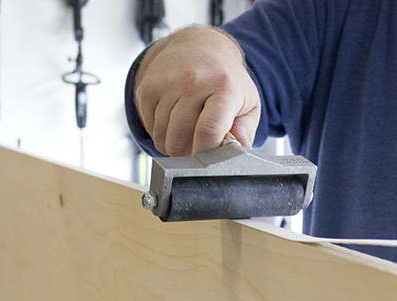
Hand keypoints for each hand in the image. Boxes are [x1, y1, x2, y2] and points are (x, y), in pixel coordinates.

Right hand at [134, 26, 260, 156]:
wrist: (199, 46)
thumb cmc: (225, 80)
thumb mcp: (248, 103)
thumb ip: (245, 133)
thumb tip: (237, 154)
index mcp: (224, 88)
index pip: (208, 130)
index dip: (205, 152)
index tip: (207, 160)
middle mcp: (194, 82)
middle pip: (179, 139)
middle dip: (187, 153)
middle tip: (197, 144)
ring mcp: (168, 83)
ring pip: (162, 137)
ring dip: (173, 143)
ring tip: (186, 131)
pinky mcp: (148, 87)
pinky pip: (149, 127)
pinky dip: (160, 132)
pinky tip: (172, 120)